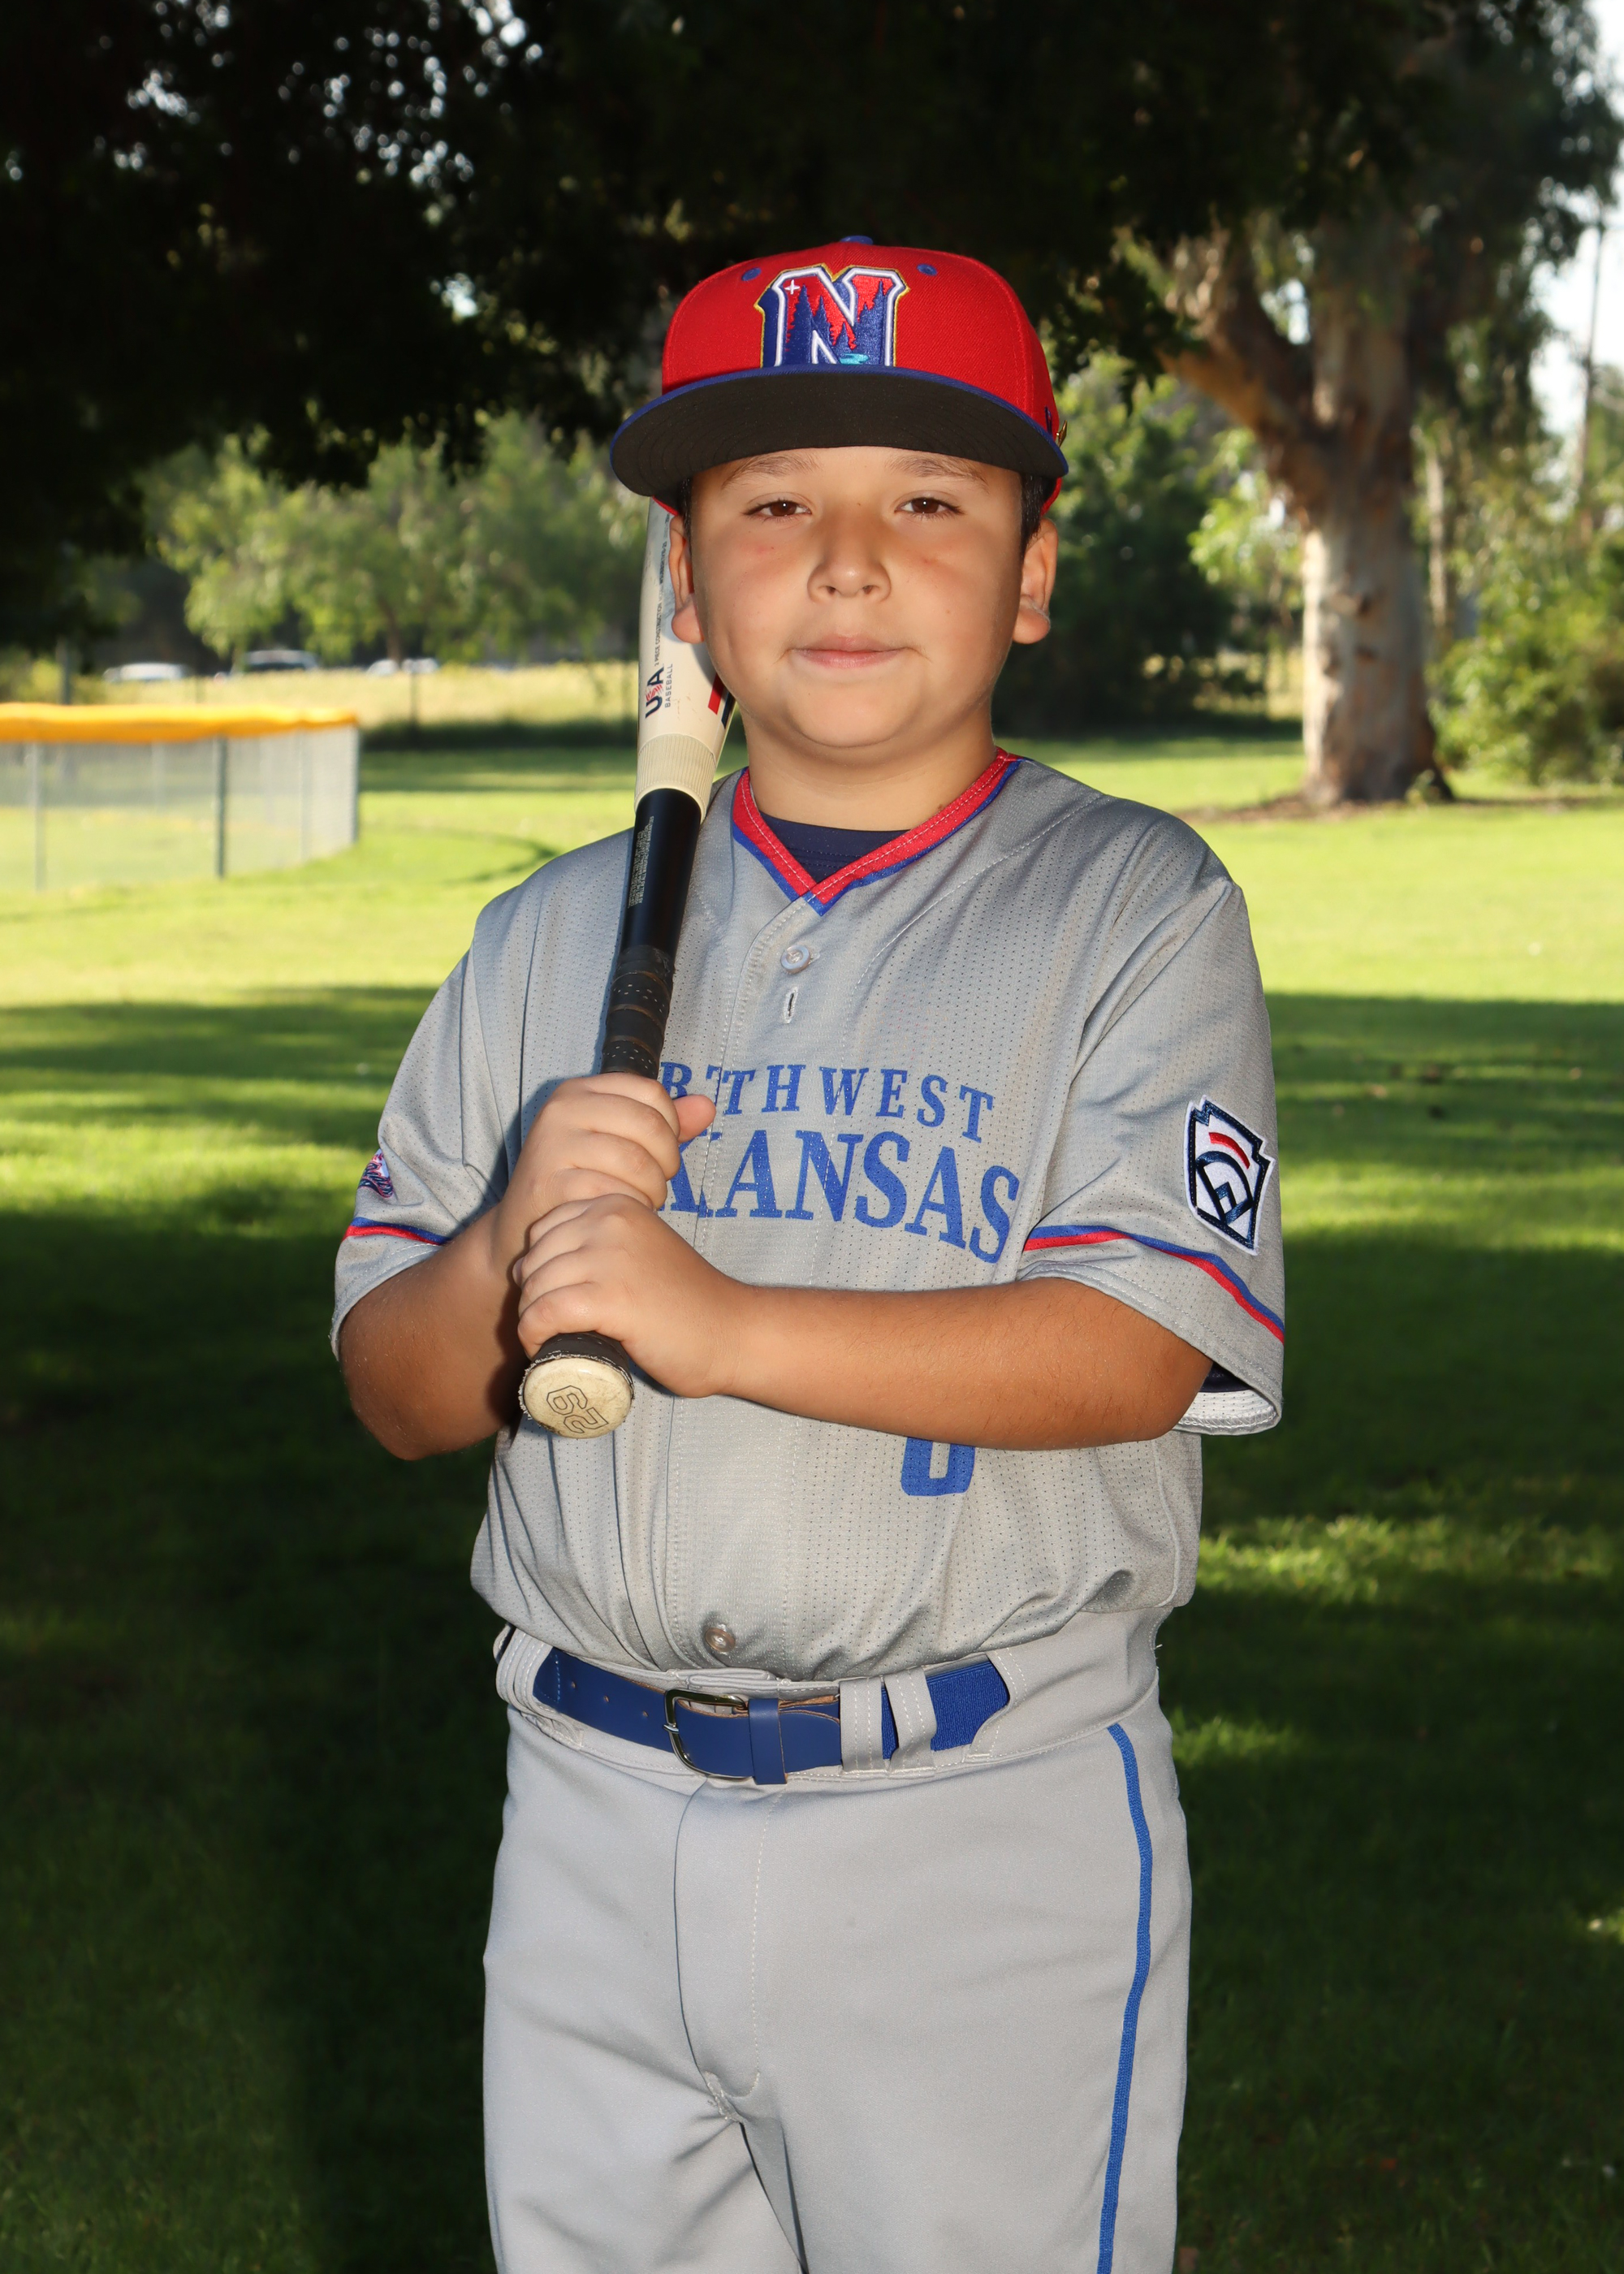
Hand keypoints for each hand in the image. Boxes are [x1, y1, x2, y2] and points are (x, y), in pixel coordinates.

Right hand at [487, 1073, 714, 1273]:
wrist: (524, 1228)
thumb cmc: (579, 1180)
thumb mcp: (617, 1141)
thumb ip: (663, 1124)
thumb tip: (707, 1107)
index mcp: (580, 1091)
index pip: (652, 1092)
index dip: (670, 1127)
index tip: (660, 1153)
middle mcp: (562, 1109)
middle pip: (650, 1126)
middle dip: (666, 1163)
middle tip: (657, 1184)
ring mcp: (553, 1145)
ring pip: (638, 1163)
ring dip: (652, 1191)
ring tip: (641, 1201)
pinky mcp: (550, 1184)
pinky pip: (616, 1194)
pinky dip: (629, 1209)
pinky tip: (620, 1215)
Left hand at [512, 1193, 749, 1398]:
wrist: (733, 1332)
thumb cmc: (687, 1303)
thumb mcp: (643, 1250)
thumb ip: (605, 1244)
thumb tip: (542, 1267)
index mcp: (617, 1206)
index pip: (543, 1229)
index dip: (539, 1268)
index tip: (554, 1298)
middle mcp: (610, 1222)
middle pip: (534, 1258)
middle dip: (532, 1296)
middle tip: (550, 1327)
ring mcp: (610, 1258)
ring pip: (535, 1287)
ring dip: (530, 1320)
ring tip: (549, 1340)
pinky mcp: (611, 1298)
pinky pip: (545, 1313)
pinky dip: (533, 1335)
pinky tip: (543, 1348)